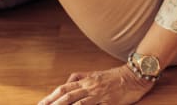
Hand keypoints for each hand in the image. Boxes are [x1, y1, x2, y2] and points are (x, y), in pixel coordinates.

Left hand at [38, 64, 153, 104]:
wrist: (136, 75)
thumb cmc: (116, 76)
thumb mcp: (97, 74)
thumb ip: (83, 77)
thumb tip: (68, 82)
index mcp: (88, 80)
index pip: (64, 88)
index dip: (51, 97)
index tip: (40, 104)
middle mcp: (91, 86)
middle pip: (67, 96)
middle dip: (52, 104)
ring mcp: (99, 95)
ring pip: (77, 102)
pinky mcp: (109, 102)